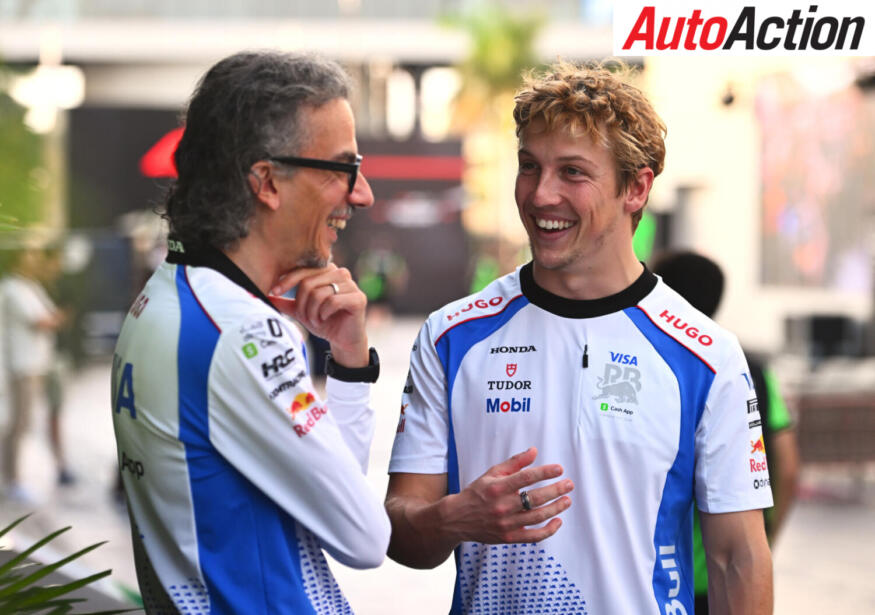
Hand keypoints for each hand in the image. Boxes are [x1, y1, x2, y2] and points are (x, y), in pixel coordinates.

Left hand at [269, 264, 367, 366]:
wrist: (343, 340)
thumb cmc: (323, 322)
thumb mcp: (301, 311)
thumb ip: (286, 302)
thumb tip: (264, 294)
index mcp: (326, 271)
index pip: (302, 270)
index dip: (286, 281)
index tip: (273, 292)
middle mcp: (340, 273)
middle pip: (308, 282)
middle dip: (301, 304)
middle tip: (305, 317)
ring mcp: (351, 284)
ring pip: (319, 293)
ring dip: (312, 311)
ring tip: (316, 320)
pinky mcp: (359, 298)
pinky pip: (332, 301)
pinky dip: (324, 313)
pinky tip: (325, 319)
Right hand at [442, 447, 572, 544]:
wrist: (457, 518)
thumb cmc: (477, 493)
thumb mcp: (492, 473)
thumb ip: (514, 463)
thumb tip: (534, 451)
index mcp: (497, 487)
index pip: (526, 478)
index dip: (545, 472)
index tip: (559, 469)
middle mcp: (502, 506)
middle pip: (535, 498)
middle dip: (556, 490)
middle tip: (569, 484)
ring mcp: (506, 524)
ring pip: (537, 517)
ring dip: (555, 508)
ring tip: (567, 500)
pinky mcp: (509, 537)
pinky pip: (533, 536)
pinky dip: (548, 530)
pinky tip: (558, 521)